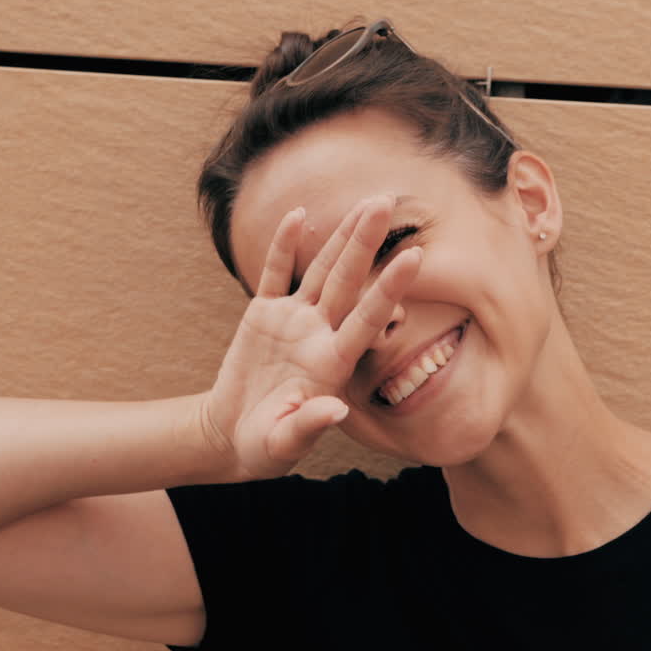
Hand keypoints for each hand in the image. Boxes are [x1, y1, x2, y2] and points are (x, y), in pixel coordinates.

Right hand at [198, 195, 420, 481]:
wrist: (235, 436)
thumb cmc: (266, 448)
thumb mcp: (283, 444)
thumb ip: (308, 426)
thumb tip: (336, 409)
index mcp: (332, 364)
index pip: (368, 318)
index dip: (389, 287)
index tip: (416, 257)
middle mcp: (319, 335)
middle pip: (349, 281)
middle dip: (366, 242)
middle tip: (387, 202)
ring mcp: (293, 322)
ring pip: (321, 270)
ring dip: (341, 237)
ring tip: (366, 204)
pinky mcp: (263, 316)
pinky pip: (275, 274)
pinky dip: (283, 246)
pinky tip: (298, 216)